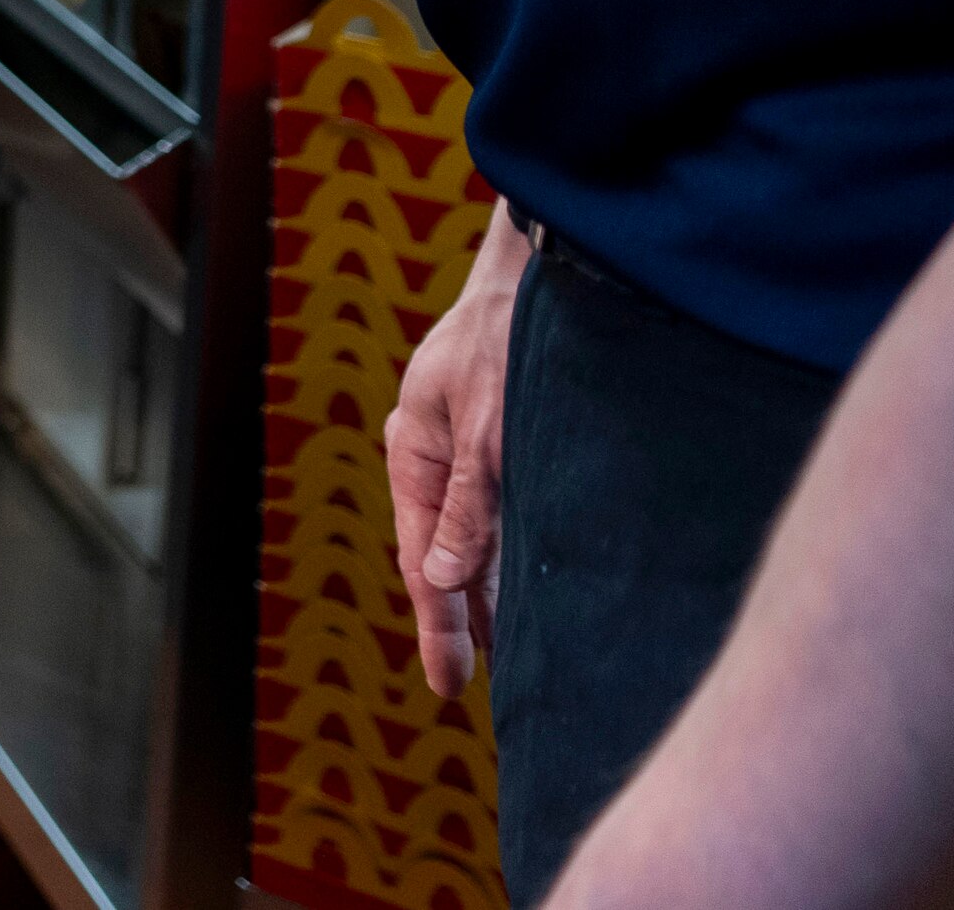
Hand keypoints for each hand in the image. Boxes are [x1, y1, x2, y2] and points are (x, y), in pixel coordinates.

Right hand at [388, 204, 532, 698]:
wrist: (539, 267)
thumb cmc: (510, 335)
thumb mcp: (490, 423)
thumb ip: (471, 504)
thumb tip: (447, 578)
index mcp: (414, 452)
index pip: (424, 559)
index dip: (438, 626)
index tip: (449, 686)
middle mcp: (435, 456)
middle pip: (444, 554)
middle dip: (459, 618)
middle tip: (473, 685)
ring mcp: (464, 446)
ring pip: (473, 536)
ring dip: (487, 590)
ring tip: (504, 650)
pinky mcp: (498, 436)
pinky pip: (496, 511)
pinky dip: (505, 552)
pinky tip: (525, 581)